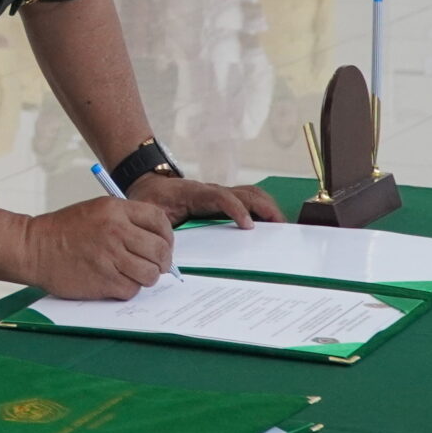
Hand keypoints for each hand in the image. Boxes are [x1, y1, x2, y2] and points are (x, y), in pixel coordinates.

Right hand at [18, 196, 176, 299]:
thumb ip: (126, 222)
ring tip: (133, 275)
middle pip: (159, 250)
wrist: (34, 247)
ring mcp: (110, 257)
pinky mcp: (104, 280)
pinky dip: (127, 289)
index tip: (163, 246)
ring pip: (150, 273)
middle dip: (162, 262)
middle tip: (154, 266)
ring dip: (146, 278)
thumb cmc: (64, 231)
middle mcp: (116, 231)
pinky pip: (131, 290)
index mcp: (116, 210)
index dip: (167, 237)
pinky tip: (115, 282)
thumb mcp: (96, 211)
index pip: (159, 221)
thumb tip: (157, 243)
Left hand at [123, 173, 285, 228]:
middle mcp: (213, 191)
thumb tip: (169, 248)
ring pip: (251, 194)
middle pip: (246, 193)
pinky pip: (248, 199)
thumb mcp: (150, 212)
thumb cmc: (151, 199)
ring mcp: (221, 193)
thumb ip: (160, 227)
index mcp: (196, 193)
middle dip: (265, 208)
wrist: (149, 183)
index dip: (236, 209)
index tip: (248, 225)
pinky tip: (271, 225)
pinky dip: (263, 209)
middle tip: (280, 228)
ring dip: (268, 207)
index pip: (222, 197)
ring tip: (282, 228)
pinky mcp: (224, 199)